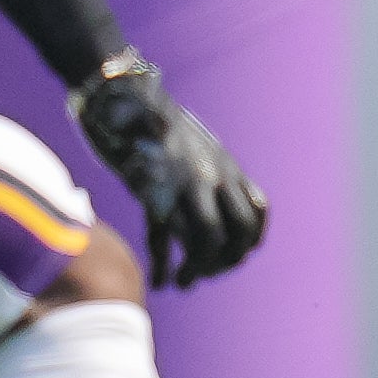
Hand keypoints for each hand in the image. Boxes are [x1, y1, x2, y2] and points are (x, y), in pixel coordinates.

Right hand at [73, 63, 267, 288]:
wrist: (119, 95)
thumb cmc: (150, 121)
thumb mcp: (191, 144)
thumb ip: (206, 171)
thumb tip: (209, 200)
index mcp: (224, 163)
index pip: (258, 210)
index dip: (250, 240)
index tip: (233, 255)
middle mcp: (211, 174)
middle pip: (240, 230)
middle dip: (228, 260)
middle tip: (208, 272)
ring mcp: (183, 182)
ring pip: (207, 238)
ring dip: (198, 268)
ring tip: (184, 281)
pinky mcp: (150, 189)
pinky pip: (162, 238)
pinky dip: (164, 266)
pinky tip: (161, 280)